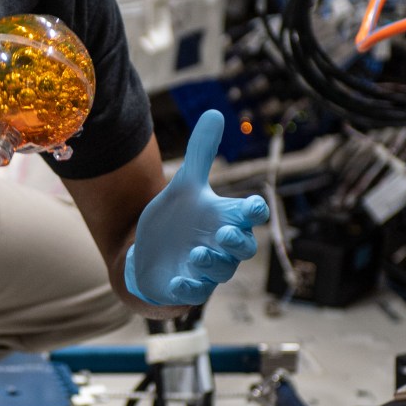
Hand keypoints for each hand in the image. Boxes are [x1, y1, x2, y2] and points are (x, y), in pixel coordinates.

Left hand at [124, 111, 269, 306]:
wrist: (152, 252)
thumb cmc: (178, 219)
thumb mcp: (186, 184)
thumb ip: (201, 153)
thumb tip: (215, 112)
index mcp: (225, 218)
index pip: (249, 215)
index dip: (254, 211)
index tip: (254, 206)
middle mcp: (222, 246)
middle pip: (244, 248)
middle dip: (237, 241)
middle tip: (223, 231)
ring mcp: (207, 270)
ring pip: (222, 272)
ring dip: (212, 263)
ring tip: (196, 253)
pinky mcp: (188, 288)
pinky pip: (195, 293)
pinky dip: (189, 288)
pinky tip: (178, 279)